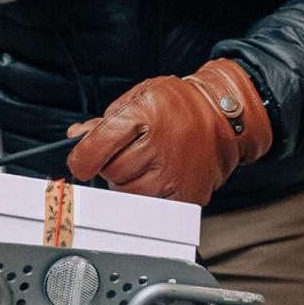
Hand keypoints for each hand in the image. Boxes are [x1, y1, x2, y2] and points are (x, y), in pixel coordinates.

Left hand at [65, 58, 272, 204]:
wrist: (226, 117)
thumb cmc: (181, 106)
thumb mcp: (140, 98)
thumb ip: (105, 121)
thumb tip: (78, 136)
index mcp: (142, 117)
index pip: (93, 151)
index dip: (81, 159)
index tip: (81, 162)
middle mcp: (158, 148)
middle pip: (110, 174)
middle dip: (111, 165)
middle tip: (131, 152)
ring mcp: (174, 175)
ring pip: (127, 193)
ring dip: (129, 182)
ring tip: (147, 163)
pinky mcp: (186, 196)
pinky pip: (151, 206)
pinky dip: (149, 195)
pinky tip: (161, 176)